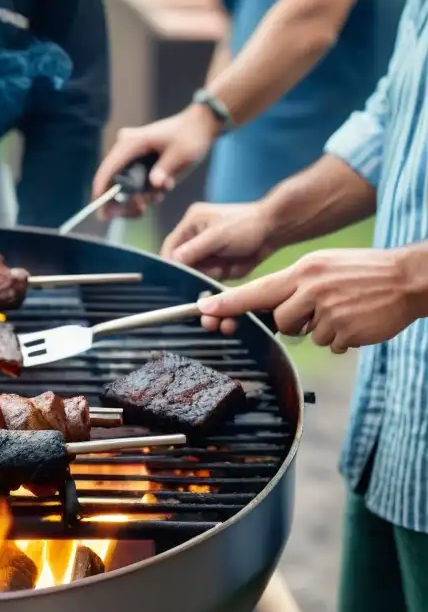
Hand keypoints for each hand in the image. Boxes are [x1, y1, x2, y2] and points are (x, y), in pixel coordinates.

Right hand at [92, 104, 220, 219]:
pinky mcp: (136, 160)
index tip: (101, 212)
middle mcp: (125, 147)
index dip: (101, 192)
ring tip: (159, 196)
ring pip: (122, 183)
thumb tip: (155, 184)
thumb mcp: (181, 154)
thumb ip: (165, 170)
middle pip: (112, 180)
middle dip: (124, 201)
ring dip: (138, 196)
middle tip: (139, 212)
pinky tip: (162, 188)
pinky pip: (132, 181)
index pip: (108, 170)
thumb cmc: (191, 136)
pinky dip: (144, 190)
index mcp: (131, 143)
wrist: (200, 125)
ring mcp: (129, 153)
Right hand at [160, 201, 276, 280]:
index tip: (168, 279)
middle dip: (182, 274)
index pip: (169, 247)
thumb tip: (171, 261)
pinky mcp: (215, 265)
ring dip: (196, 280)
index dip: (167, 263)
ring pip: (191, 272)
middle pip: (178, 262)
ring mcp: (204, 253)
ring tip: (206, 283)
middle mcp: (193, 238)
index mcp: (190, 224)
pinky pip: (204, 278)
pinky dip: (207, 283)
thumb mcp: (218, 235)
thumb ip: (194, 249)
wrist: (274, 231)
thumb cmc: (246, 226)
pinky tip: (212, 285)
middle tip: (187, 286)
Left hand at [196, 249, 421, 352]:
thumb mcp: (324, 266)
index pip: (256, 290)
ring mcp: (329, 311)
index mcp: (304, 270)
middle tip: (320, 307)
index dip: (228, 303)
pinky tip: (358, 320)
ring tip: (345, 309)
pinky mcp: (345, 332)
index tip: (204, 310)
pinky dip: (342, 337)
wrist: (409, 278)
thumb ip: (296, 286)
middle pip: (280, 320)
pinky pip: (330, 344)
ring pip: (306, 335)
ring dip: (322, 328)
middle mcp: (312, 289)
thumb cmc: (363, 272)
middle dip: (294, 321)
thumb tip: (272, 311)